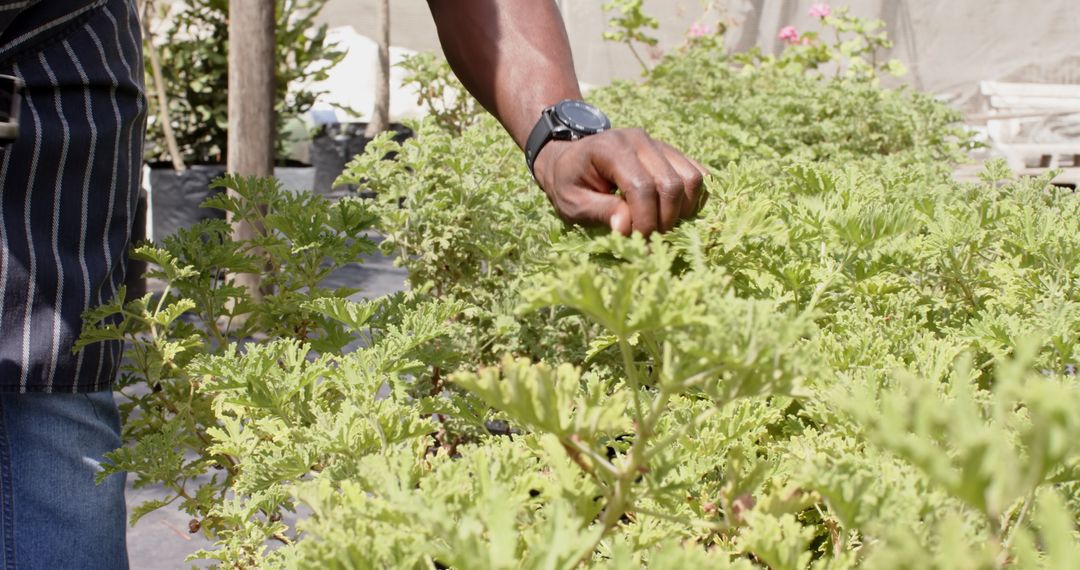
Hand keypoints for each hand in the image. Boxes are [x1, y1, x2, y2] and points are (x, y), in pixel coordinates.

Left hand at [531, 128, 707, 236]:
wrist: (570, 158)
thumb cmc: (569, 183)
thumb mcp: (572, 202)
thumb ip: (600, 211)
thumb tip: (627, 227)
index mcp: (611, 150)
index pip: (642, 187)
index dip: (645, 221)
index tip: (638, 244)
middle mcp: (640, 140)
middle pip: (672, 184)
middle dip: (666, 220)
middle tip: (650, 239)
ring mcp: (658, 144)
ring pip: (692, 178)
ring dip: (683, 211)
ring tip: (661, 226)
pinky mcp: (670, 153)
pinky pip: (697, 174)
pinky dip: (694, 198)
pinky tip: (674, 213)